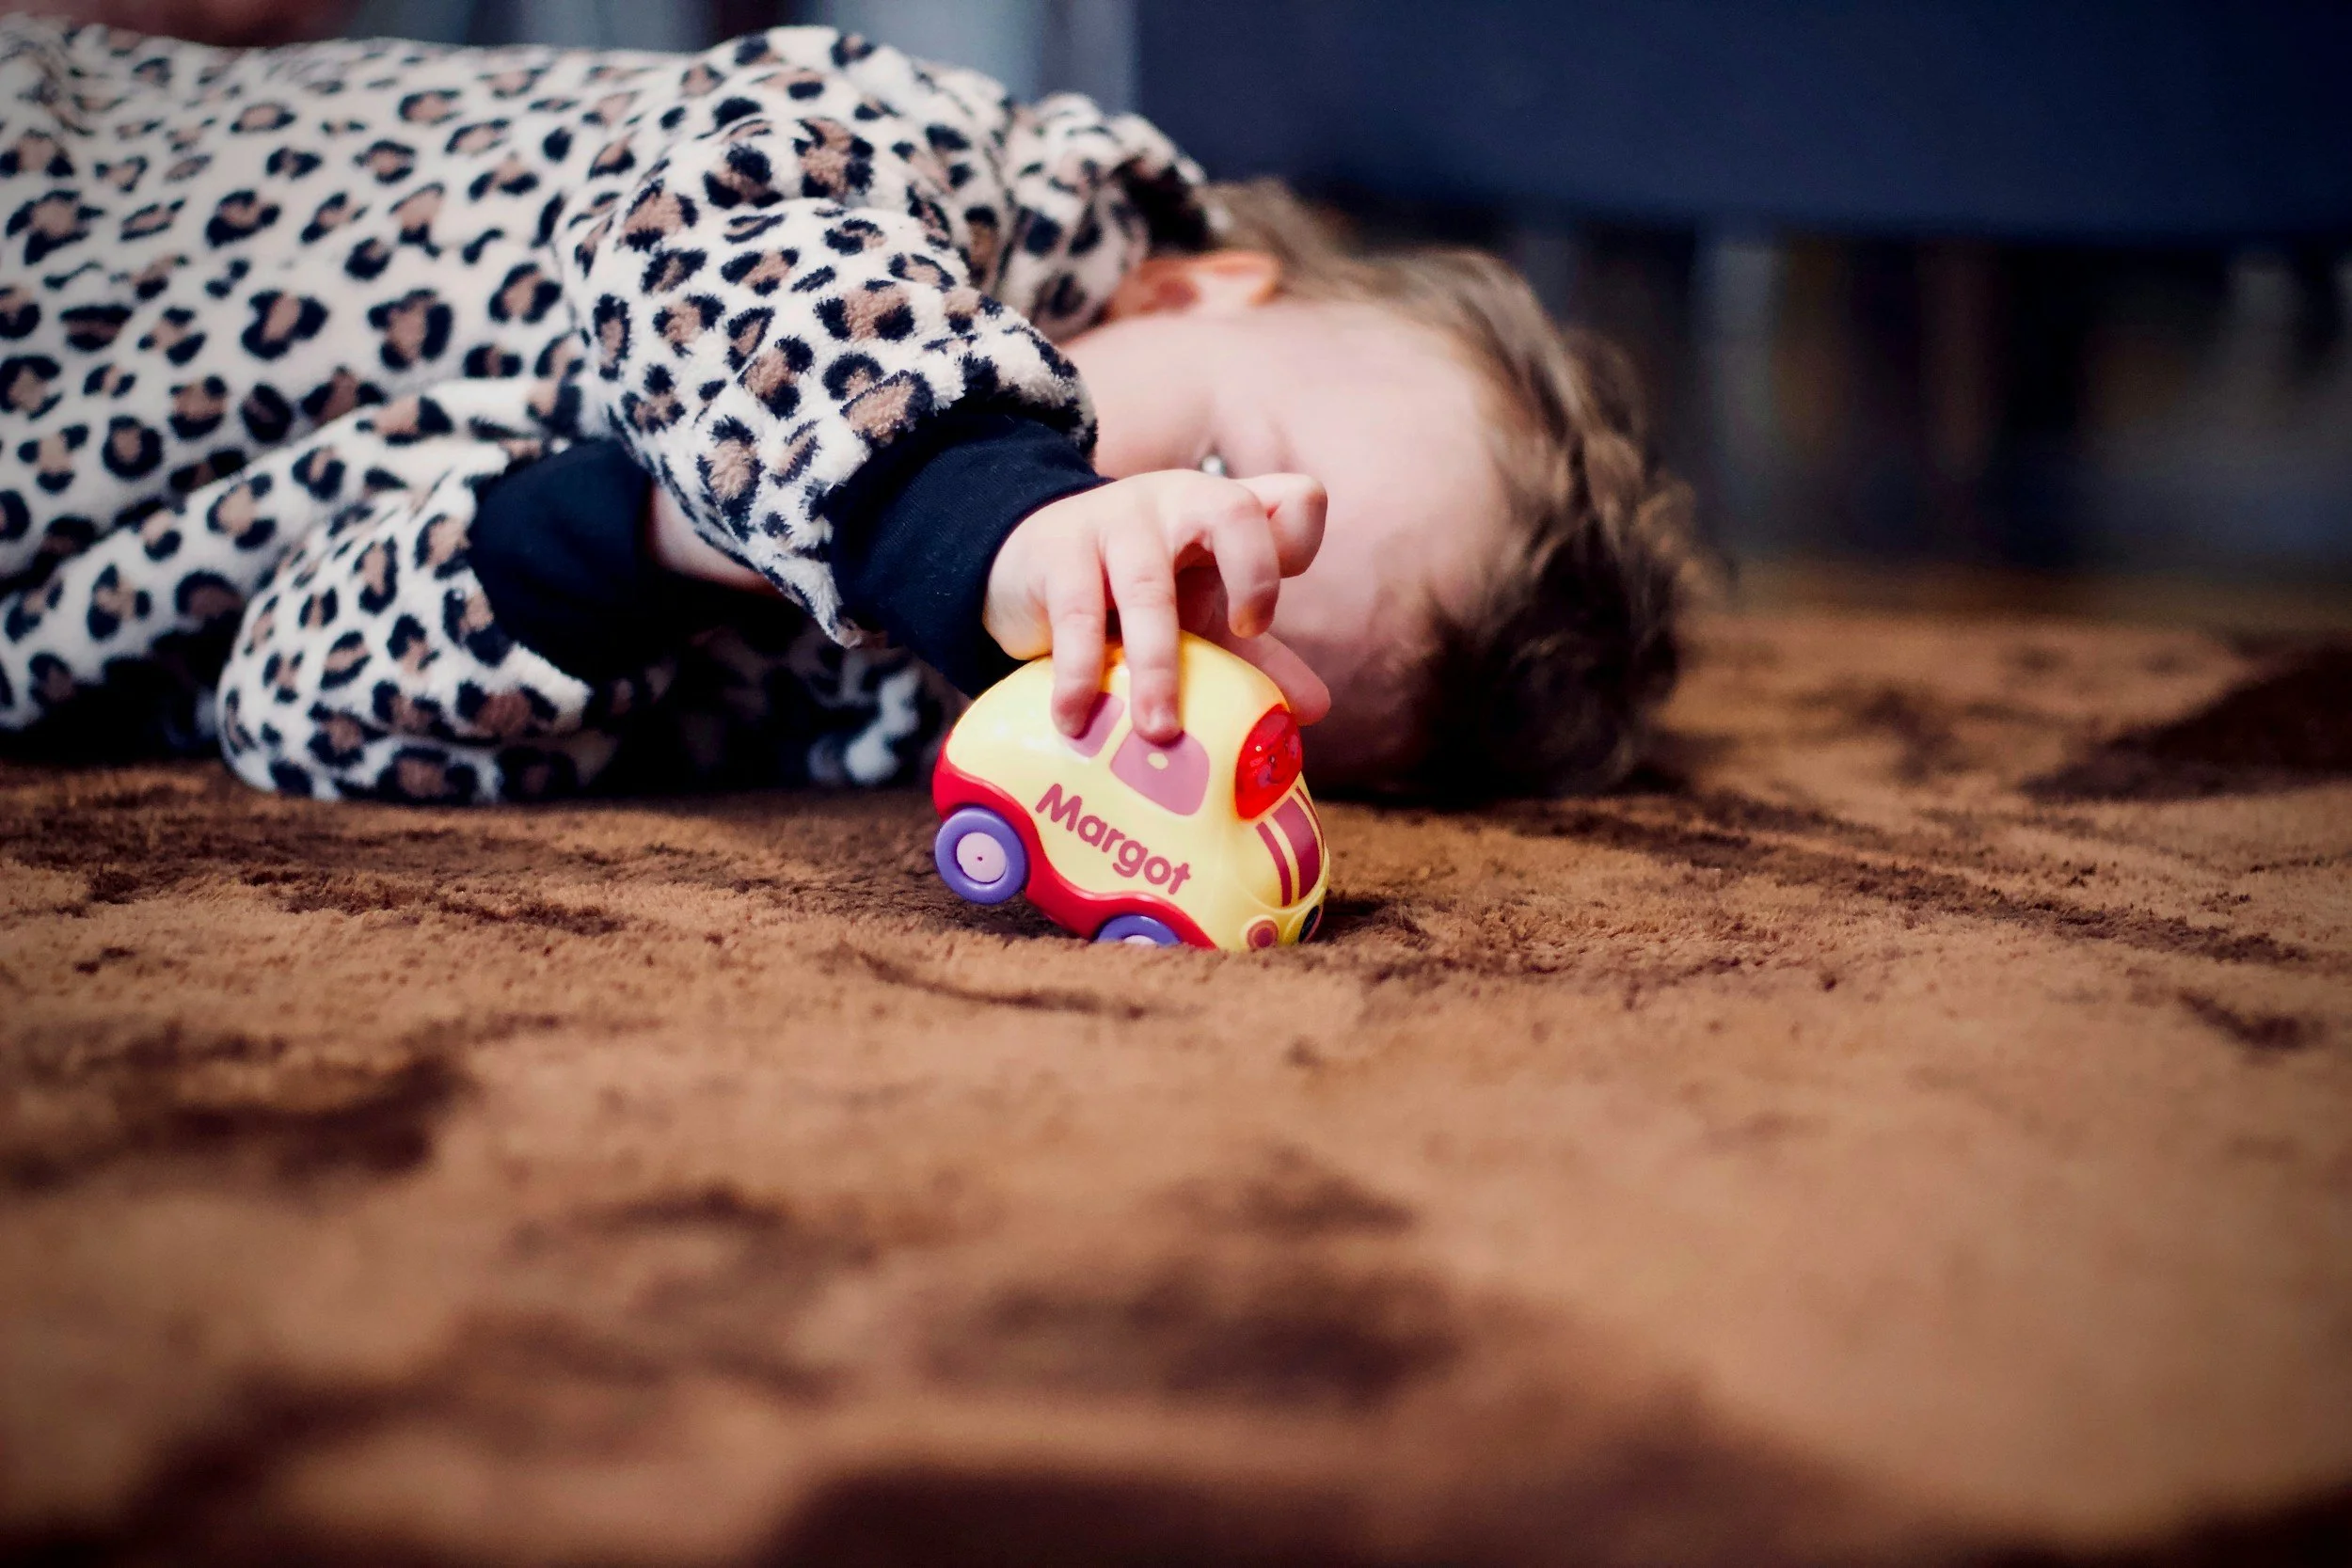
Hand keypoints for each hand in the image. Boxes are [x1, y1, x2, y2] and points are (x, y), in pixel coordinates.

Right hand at [983, 470, 1329, 742]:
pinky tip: (1077, 719)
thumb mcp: (1200, 616)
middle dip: (1254, 575)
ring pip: (1149, 585)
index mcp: (1224, 513)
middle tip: (1246, 636)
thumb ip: (1257, 657)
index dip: (1297, 545)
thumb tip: (1314, 709)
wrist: (1030, 564)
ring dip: (1158, 666)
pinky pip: (1077, 614)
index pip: (1295, 499)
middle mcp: (1178, 503)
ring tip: (1159, 731)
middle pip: (1235, 509)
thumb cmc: (1133, 592)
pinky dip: (1080, 674)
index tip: (1261, 617)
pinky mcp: (1059, 552)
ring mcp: (1116, 522)